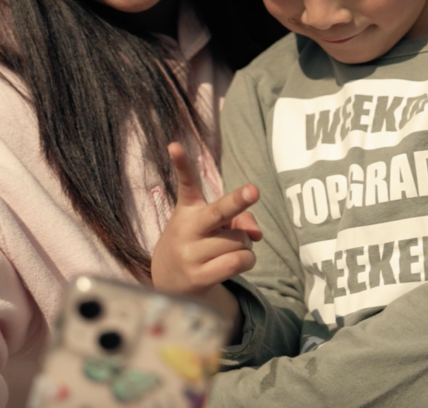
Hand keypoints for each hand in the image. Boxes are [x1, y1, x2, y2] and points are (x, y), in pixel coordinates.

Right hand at [151, 142, 262, 297]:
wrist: (170, 282)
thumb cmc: (198, 243)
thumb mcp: (213, 226)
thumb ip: (239, 218)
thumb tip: (257, 234)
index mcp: (188, 210)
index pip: (186, 183)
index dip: (182, 163)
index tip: (174, 146)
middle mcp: (186, 229)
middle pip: (219, 212)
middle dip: (238, 201)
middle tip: (254, 190)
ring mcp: (190, 254)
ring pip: (240, 240)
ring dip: (246, 244)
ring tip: (231, 248)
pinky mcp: (198, 277)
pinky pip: (238, 262)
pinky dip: (248, 260)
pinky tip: (238, 261)